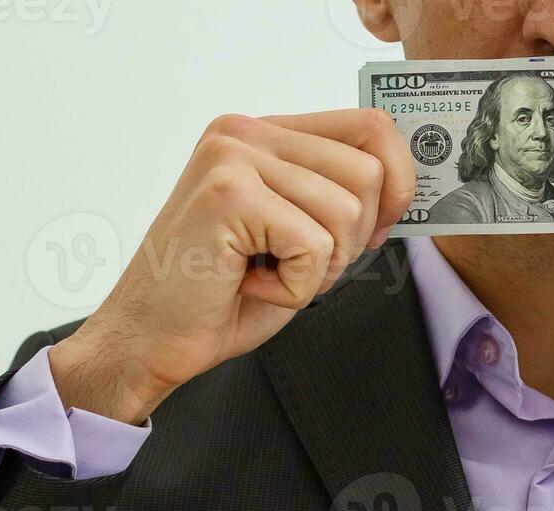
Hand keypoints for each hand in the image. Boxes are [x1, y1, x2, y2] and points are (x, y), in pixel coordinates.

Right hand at [51, 110, 415, 423]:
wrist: (148, 341)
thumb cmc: (219, 296)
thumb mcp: (295, 233)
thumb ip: (338, 196)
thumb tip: (406, 185)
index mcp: (263, 133)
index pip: (370, 126)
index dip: (397, 183)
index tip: (374, 231)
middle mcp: (244, 131)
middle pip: (368, 172)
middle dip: (350, 240)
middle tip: (292, 265)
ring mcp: (232, 157)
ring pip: (347, 211)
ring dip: (318, 267)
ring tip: (264, 274)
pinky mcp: (228, 194)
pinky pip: (314, 246)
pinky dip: (294, 288)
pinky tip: (248, 286)